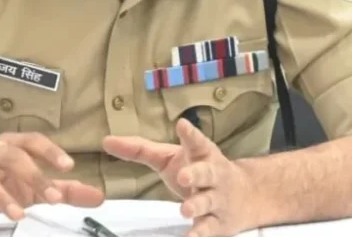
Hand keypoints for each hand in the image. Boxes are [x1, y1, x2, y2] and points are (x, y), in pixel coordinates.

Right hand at [0, 132, 104, 227]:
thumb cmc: (1, 182)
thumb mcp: (33, 188)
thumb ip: (64, 191)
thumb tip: (99, 197)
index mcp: (12, 145)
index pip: (32, 141)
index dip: (50, 151)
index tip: (69, 166)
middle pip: (11, 156)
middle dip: (33, 176)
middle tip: (53, 198)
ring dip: (0, 195)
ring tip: (18, 214)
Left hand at [102, 119, 257, 236]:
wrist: (245, 196)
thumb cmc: (198, 170)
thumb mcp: (170, 157)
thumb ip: (140, 150)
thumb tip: (106, 141)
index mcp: (201, 154)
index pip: (196, 141)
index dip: (190, 134)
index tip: (182, 125)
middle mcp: (213, 174)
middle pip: (207, 172)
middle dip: (196, 174)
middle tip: (183, 176)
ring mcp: (217, 199)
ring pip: (208, 201)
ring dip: (197, 205)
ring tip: (185, 209)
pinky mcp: (219, 222)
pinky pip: (209, 229)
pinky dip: (200, 235)